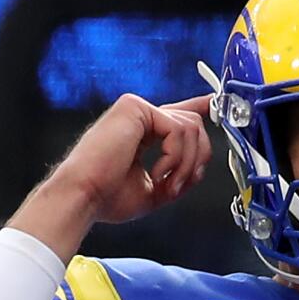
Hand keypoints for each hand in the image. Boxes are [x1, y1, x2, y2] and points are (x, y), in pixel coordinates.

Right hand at [48, 93, 212, 225]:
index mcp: (142, 132)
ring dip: (186, 164)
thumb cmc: (108, 198)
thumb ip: (179, 174)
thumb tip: (200, 167)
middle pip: (193, 124)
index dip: (198, 107)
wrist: (84, 197)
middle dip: (197, 159)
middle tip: (179, 185)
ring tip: (167, 184)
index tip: (214, 102)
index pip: (176, 115)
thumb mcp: (156, 190)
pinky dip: (175, 158)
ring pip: (191, 128)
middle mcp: (140, 116)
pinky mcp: (135, 107)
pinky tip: (157, 173)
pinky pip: (178, 130)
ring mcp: (137, 109)